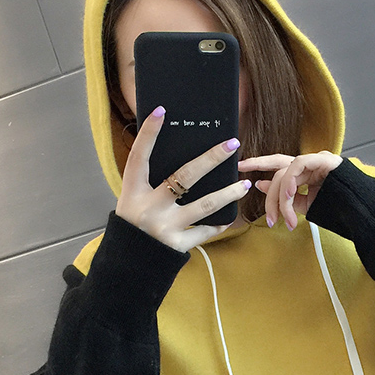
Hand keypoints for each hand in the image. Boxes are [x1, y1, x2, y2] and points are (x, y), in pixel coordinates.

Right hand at [116, 106, 250, 252]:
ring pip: (204, 205)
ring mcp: (165, 226)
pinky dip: (218, 224)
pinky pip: (204, 231)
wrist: (130, 263)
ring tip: (244, 184)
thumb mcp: (133, 200)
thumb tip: (180, 155)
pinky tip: (230, 217)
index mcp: (133, 191)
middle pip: (185, 176)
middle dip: (211, 158)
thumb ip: (151, 182)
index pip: (139, 156)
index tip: (161, 111)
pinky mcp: (177, 244)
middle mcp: (149, 207)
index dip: (149, 134)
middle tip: (232, 144)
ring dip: (228, 193)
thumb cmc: (134, 225)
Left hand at [237, 151, 341, 230]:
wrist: (361, 211)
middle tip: (255, 194)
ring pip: (286, 173)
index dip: (260, 166)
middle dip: (262, 176)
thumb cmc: (337, 209)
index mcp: (305, 173)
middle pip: (279, 168)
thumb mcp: (306, 206)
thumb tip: (261, 185)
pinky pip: (298, 166)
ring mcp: (317, 160)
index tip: (244, 172)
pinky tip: (289, 195)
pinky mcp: (324, 160)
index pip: (279, 167)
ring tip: (283, 219)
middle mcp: (309, 164)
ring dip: (280, 199)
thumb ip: (287, 198)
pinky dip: (290, 181)